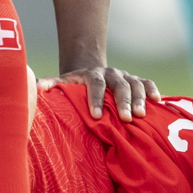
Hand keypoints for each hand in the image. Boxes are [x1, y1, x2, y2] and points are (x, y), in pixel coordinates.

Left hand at [37, 67, 160, 121]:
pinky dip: (152, 90)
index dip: (96, 99)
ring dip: (138, 99)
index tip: (96, 116)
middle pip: (119, 85)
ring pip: (135, 84)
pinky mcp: (136, 80)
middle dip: (122, 102)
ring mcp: (124, 76)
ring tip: (141, 115)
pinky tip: (157, 102)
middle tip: (125, 118)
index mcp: (91, 75)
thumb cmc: (73, 86)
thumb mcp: (61, 84)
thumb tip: (35, 88)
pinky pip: (147, 83)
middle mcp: (110, 73)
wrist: (89, 73)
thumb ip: (50, 85)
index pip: (95, 84)